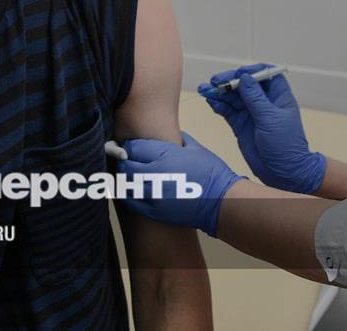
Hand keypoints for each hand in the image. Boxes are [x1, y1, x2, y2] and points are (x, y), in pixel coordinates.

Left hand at [117, 131, 245, 236]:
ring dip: (125, 179)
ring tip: (129, 176)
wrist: (222, 202)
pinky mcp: (155, 211)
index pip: (133, 147)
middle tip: (127, 162)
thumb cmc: (212, 173)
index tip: (131, 148)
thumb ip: (179, 138)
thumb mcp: (196, 149)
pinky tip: (131, 192)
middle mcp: (155, 174)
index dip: (130, 147)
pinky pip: (131, 203)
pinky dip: (128, 196)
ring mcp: (154, 194)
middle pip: (125, 165)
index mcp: (165, 155)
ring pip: (125, 184)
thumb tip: (170, 134)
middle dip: (124, 162)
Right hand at [198, 64, 326, 194]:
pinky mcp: (241, 124)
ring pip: (233, 97)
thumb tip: (244, 77)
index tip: (238, 73)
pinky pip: (227, 111)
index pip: (264, 75)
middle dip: (229, 81)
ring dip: (219, 93)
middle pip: (244, 84)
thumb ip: (255, 98)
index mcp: (278, 96)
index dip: (251, 71)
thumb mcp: (270, 119)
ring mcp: (251, 113)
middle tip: (215, 81)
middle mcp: (264, 102)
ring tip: (205, 90)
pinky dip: (219, 105)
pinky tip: (210, 102)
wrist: (283, 172)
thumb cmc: (286, 145)